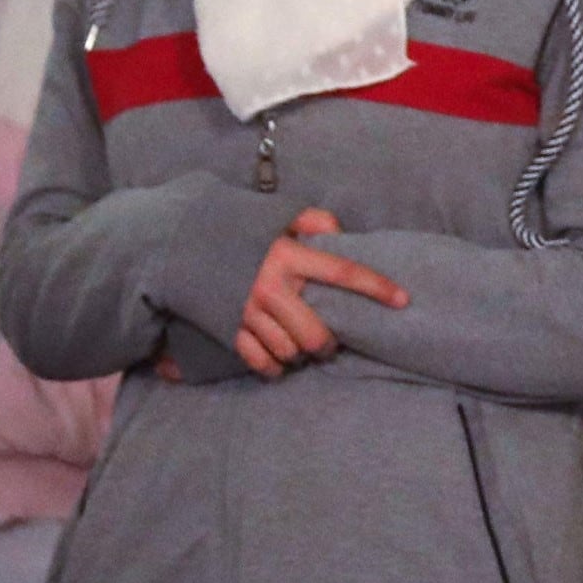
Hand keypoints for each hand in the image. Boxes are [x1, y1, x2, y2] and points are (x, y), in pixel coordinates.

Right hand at [233, 208, 408, 379]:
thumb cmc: (238, 229)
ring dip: (302, 354)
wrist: (179, 242)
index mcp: (286, 256)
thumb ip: (313, 220)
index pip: (342, 272)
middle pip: (316, 334)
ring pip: (290, 351)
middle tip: (330, 340)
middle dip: (329, 343)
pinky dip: (273, 366)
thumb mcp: (277, 215)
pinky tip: (279, 360)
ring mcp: (247, 311)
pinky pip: (260, 361)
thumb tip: (340, 232)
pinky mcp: (228, 328)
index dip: (376, 287)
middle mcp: (269, 286)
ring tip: (302, 346)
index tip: (402, 300)